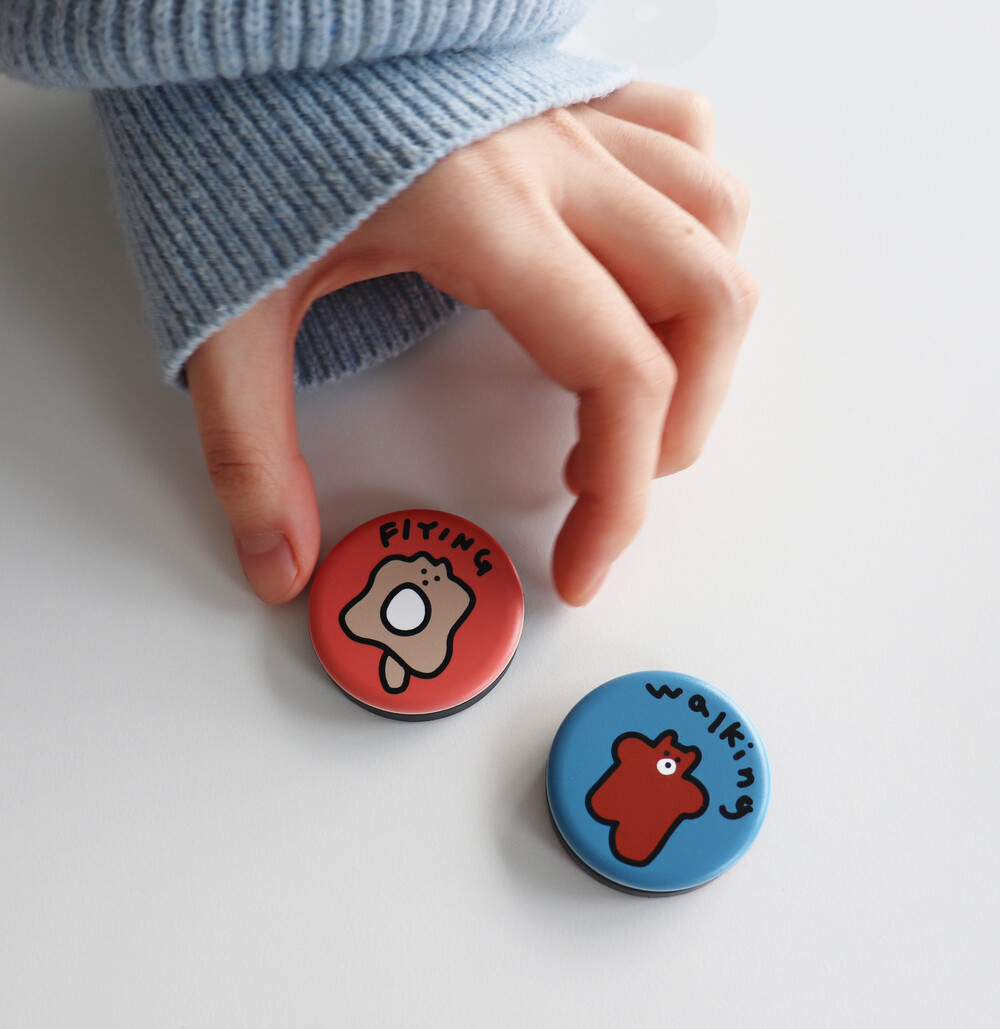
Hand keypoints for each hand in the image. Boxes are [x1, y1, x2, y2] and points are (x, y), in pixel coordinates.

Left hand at [186, 81, 757, 605]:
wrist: (225, 19)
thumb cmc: (223, 136)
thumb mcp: (225, 313)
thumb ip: (250, 450)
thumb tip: (283, 565)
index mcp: (481, 215)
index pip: (617, 371)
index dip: (622, 496)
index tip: (585, 562)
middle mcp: (550, 158)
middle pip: (704, 303)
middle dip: (680, 425)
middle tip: (611, 481)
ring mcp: (566, 116)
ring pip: (717, 218)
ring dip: (702, 327)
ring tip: (638, 391)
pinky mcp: (561, 94)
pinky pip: (681, 137)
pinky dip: (691, 215)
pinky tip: (639, 267)